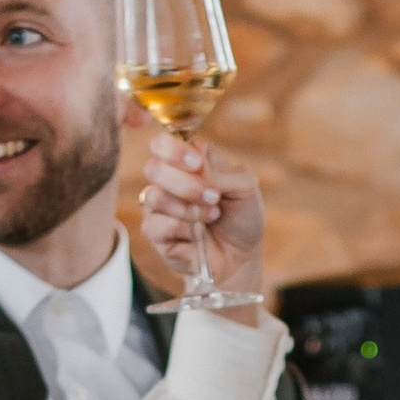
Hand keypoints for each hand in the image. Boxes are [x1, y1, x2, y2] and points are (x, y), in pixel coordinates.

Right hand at [138, 125, 267, 308]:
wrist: (241, 256)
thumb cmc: (242, 217)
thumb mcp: (245, 186)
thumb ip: (220, 171)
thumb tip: (195, 165)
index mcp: (187, 160)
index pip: (162, 142)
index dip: (174, 150)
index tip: (197, 164)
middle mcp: (168, 179)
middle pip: (153, 168)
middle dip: (185, 183)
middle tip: (213, 196)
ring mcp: (158, 206)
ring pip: (154, 197)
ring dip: (188, 208)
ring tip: (212, 216)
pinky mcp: (154, 232)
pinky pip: (156, 224)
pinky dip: (182, 228)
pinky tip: (197, 235)